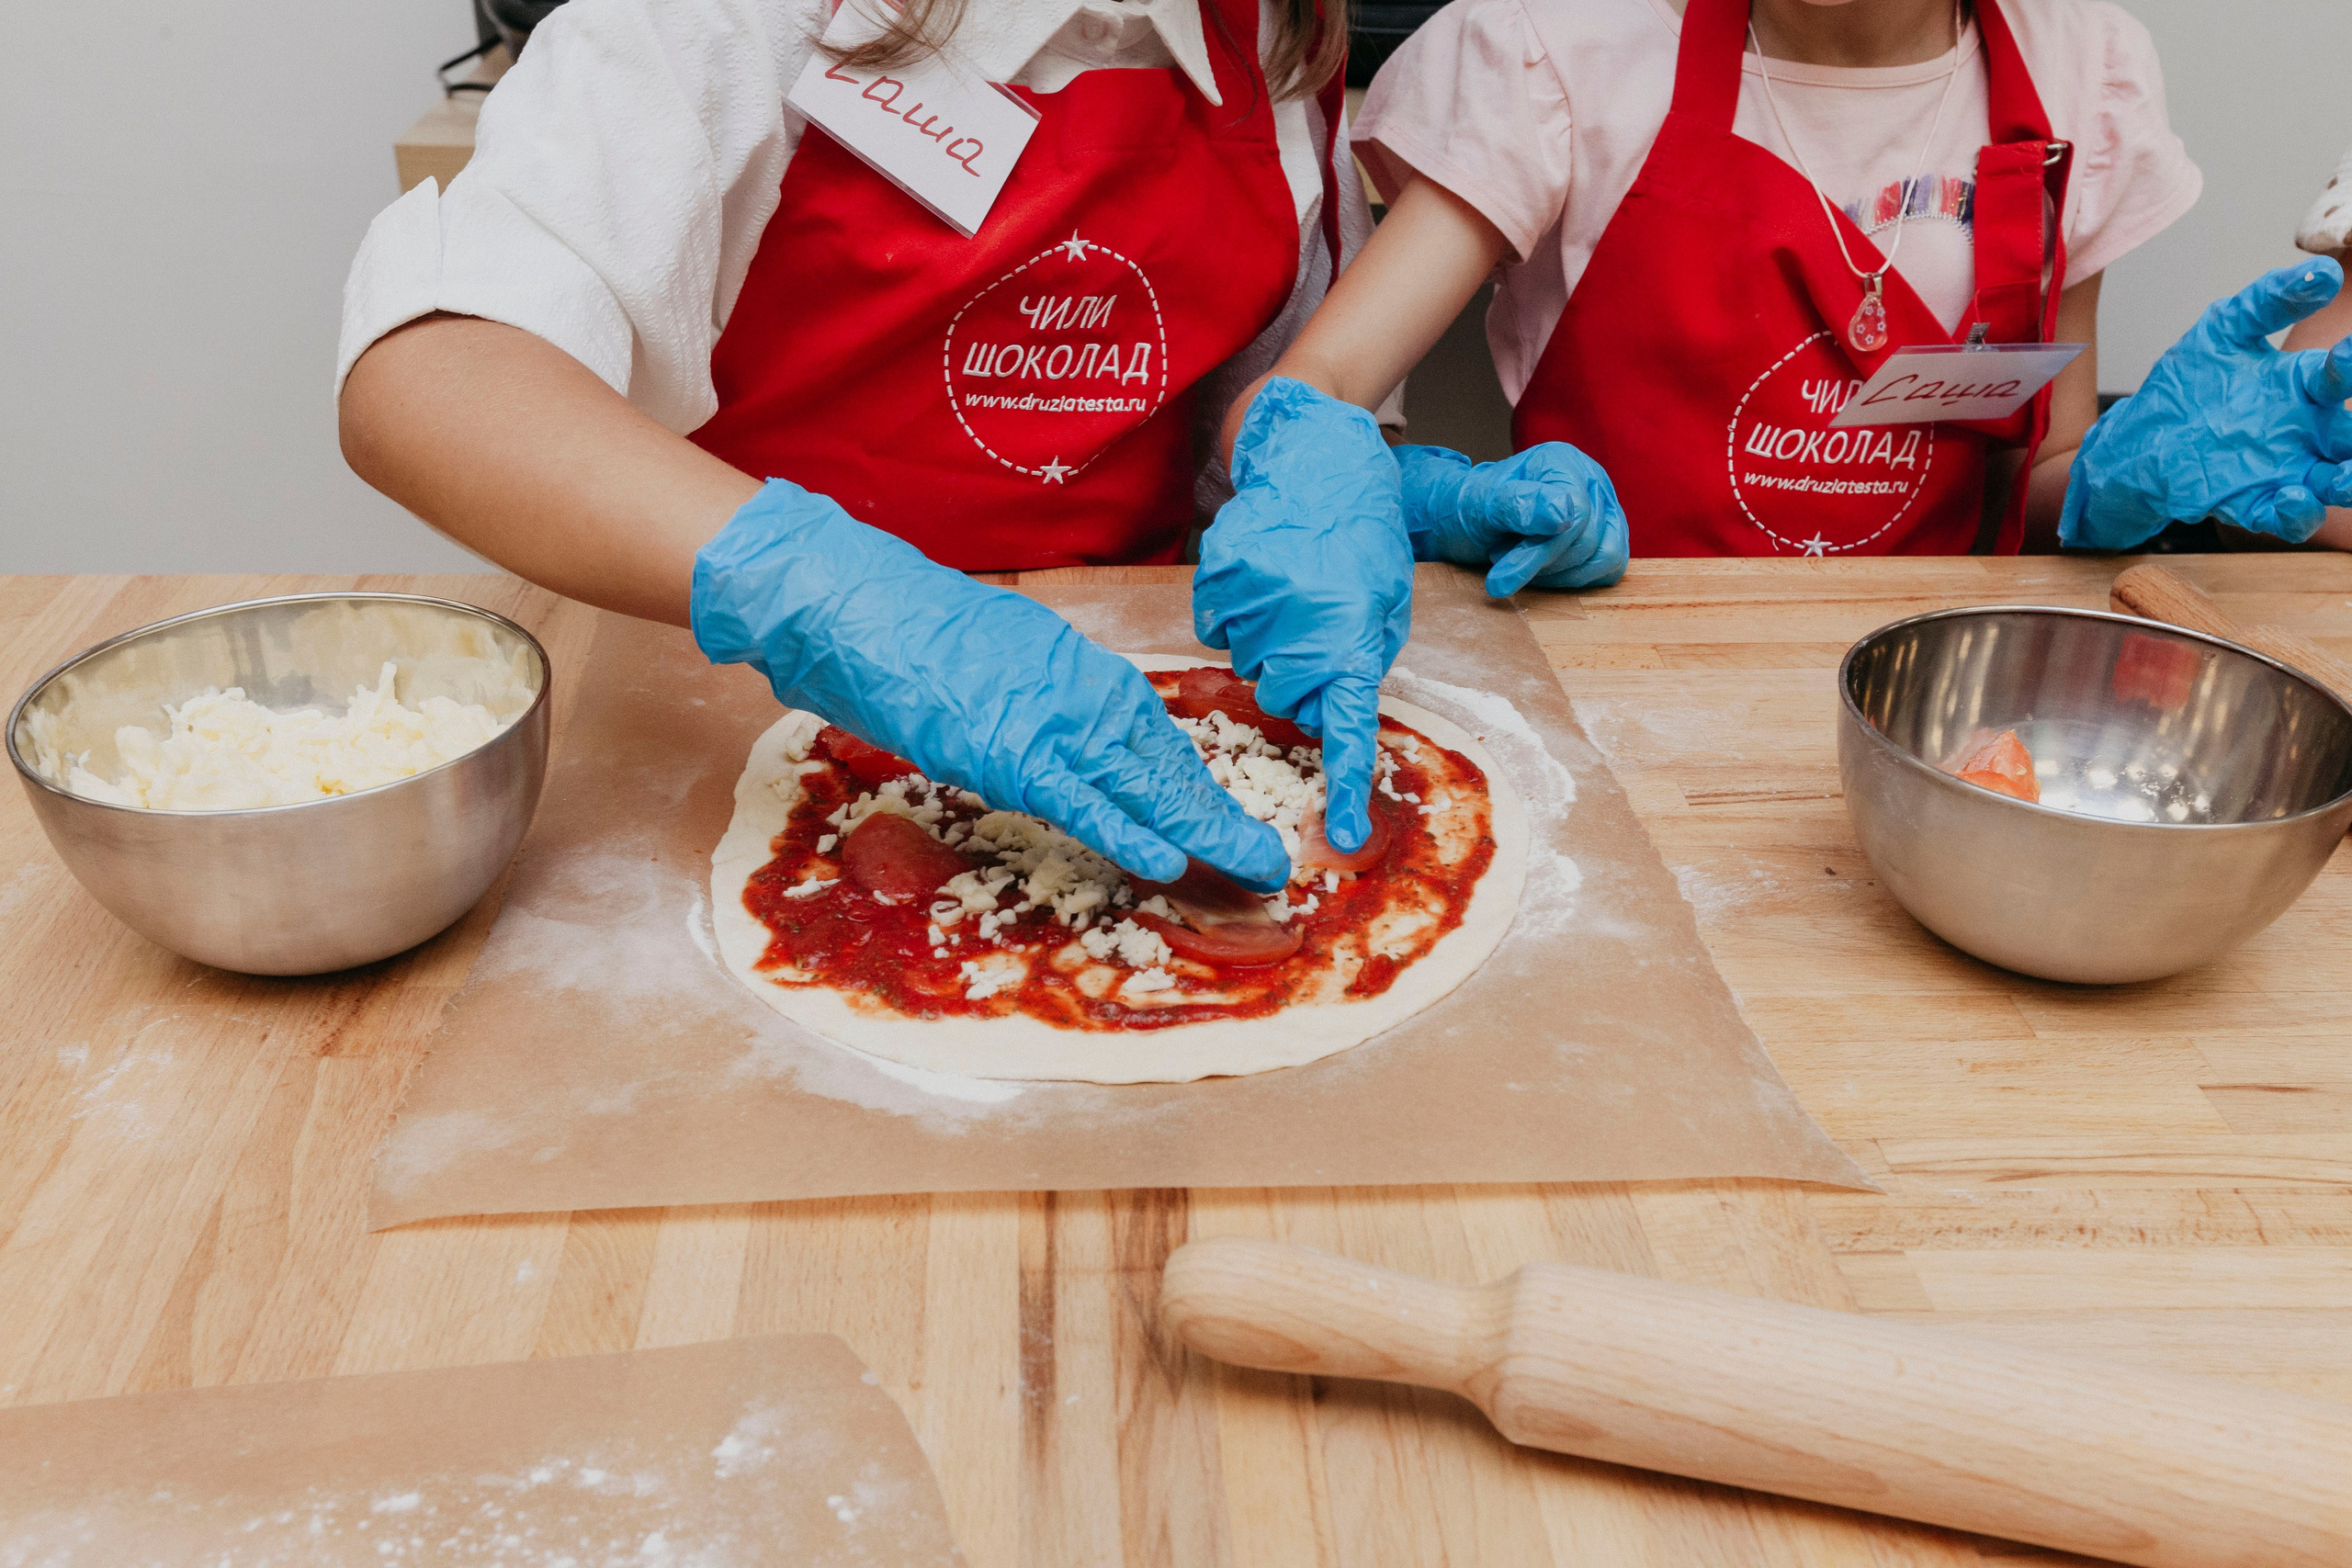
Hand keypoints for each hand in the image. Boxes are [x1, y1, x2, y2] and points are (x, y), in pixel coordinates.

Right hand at [694, 481, 1288, 890]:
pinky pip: (1081, 802)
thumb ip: (1042, 702)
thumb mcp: (1000, 661)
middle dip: (1219, 819)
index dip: (1194, 790)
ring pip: (1141, 788)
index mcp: (1083, 672)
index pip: (1155, 743)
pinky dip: (1126, 831)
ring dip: (1200, 834)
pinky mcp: (1012, 751)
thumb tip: (1062, 745)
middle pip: (1165, 769)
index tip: (1226, 824)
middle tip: (1271, 862)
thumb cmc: (913, 630)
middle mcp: (1081, 695)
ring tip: (1255, 869)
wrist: (856, 604)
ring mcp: (1051, 723)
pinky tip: (1170, 859)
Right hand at [1194, 378, 1412, 854]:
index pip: (1348, 730)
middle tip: (1313, 630)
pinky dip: (1236, 616)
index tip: (1340, 837)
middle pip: (1284, 700)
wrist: (1315, 458)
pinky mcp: (1217, 584)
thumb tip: (1324, 706)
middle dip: (1297, 678)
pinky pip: (1218, 631)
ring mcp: (1253, 609)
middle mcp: (1300, 633)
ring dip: (1267, 641)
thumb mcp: (1386, 601)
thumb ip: (1359, 658)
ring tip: (1290, 590)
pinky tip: (1259, 580)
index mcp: (1351, 640)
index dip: (1345, 788)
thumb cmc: (1360, 533)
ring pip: (1248, 665)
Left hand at [1396, 442, 1628, 594]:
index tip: (1498, 566)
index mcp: (1563, 461)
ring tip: (1517, 559)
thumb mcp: (1482, 504)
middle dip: (1540, 559)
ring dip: (1556, 573)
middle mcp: (1591, 480)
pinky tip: (1542, 572)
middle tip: (1498, 554)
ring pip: (1604, 558)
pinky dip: (1574, 579)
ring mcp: (1605, 508)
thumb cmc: (1473, 507)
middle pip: (1588, 539)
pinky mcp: (1609, 536)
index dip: (1541, 548)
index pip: (1576, 514)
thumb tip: (1562, 515)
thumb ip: (1519, 505)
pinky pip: (1610, 569)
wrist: (1469, 519)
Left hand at [2061, 259, 2351, 547]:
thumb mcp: (2224, 331)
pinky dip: (2295, 512)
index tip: (2346, 353)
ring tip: (2343, 477)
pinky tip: (2294, 498)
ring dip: (2347, 483)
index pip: (2341, 375)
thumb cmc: (2186, 383)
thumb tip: (2325, 272)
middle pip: (2350, 436)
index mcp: (2302, 386)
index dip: (2351, 365)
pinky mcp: (2250, 502)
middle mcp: (2304, 431)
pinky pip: (2284, 516)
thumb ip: (2269, 301)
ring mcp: (2281, 469)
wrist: (2135, 437)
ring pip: (2333, 482)